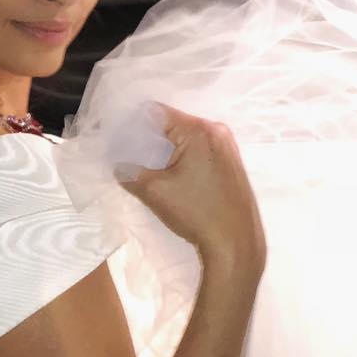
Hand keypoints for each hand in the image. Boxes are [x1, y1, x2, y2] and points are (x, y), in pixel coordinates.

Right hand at [120, 105, 265, 275]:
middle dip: (152, 137)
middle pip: (175, 123)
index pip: (158, 113)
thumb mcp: (154, 191)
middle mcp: (218, 131)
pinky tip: (173, 175)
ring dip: (169, 149)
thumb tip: (120, 166)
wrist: (236, 243)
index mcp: (199, 130)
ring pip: (189, 138)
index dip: (136, 123)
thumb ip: (130, 172)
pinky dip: (185, 157)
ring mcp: (229, 147)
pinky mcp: (233, 163)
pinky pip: (202, 150)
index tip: (120, 137)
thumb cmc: (196, 212)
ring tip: (150, 165)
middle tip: (131, 153)